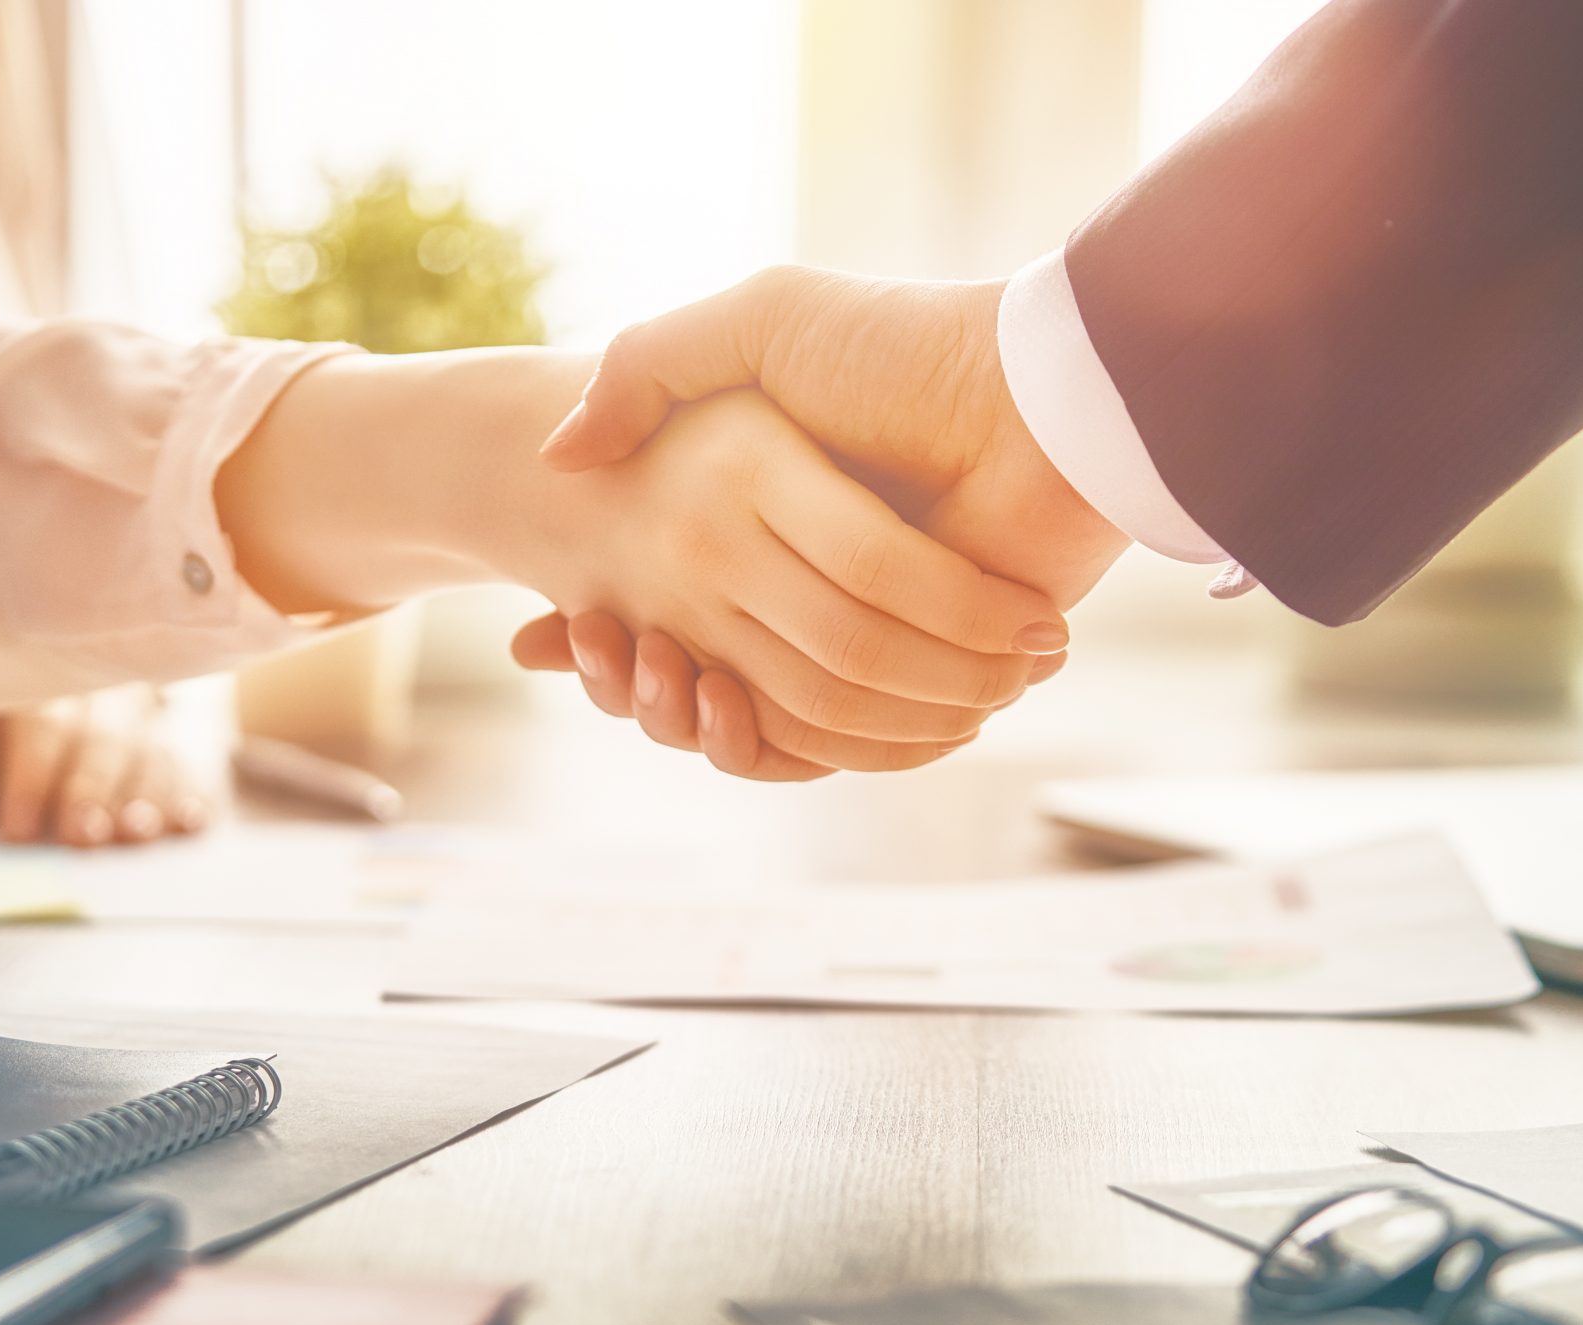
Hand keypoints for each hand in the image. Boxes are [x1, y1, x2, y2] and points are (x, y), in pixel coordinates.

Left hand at [0, 685, 217, 844]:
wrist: (48, 666)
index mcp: (32, 682)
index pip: (36, 724)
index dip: (29, 777)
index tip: (17, 828)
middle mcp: (93, 695)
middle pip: (99, 740)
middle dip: (90, 791)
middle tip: (81, 834)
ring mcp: (137, 719)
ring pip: (147, 753)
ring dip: (143, 796)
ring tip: (136, 832)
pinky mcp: (167, 745)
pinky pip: (184, 768)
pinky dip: (188, 796)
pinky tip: (189, 822)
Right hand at [217, 349, 1065, 776]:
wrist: (1042, 401)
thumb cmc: (907, 349)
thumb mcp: (764, 323)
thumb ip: (652, 364)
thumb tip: (559, 455)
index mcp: (777, 508)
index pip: (665, 590)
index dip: (600, 623)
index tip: (540, 633)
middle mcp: (818, 580)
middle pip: (698, 667)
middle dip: (633, 677)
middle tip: (596, 652)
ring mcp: (870, 635)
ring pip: (751, 715)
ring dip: (685, 716)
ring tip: (646, 677)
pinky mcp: (922, 681)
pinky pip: (828, 742)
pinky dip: (766, 742)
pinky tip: (711, 704)